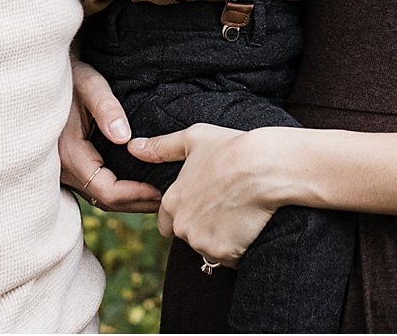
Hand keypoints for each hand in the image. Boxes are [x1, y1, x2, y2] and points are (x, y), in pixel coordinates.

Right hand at [61, 60, 162, 213]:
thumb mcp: (89, 84)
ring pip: (99, 197)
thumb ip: (106, 108)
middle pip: (104, 200)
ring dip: (127, 199)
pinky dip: (116, 192)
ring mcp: (65, 171)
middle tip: (166, 198)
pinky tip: (135, 184)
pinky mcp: (70, 168)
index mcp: (70, 153)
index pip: (106, 189)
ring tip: (155, 194)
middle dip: (135, 202)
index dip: (134, 194)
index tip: (159, 189)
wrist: (47, 78)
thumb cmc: (71, 76)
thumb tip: (124, 137)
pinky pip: (94, 188)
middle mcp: (64, 169)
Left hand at [136, 122, 292, 261]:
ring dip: (218, 237)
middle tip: (222, 202)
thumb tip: (133, 147)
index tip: (202, 200)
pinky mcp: (224, 254)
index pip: (166, 222)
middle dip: (200, 225)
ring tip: (236, 210)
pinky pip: (228, 257)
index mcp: (171, 202)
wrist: (263, 166)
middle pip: (188, 235)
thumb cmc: (229, 148)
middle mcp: (182, 227)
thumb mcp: (193, 139)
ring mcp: (202, 243)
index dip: (183, 211)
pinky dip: (236, 246)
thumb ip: (160, 148)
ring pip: (208, 247)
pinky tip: (245, 223)